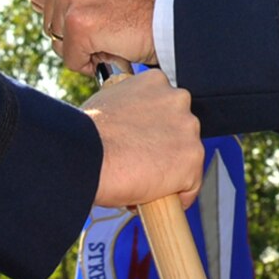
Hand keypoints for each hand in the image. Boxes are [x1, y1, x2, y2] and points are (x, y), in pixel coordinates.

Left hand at [28, 0, 160, 73]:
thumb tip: (40, 2)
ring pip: (56, 40)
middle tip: (104, 25)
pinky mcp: (78, 23)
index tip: (85, 11)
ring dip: (81, 46)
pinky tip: (112, 48)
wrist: (173, 12)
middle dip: (69, 31)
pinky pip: (70, 58)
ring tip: (110, 33)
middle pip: (43, 18)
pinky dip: (89, 63)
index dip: (56, 10)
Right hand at [82, 69, 202, 208]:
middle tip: (142, 162)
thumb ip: (129, 111)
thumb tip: (129, 128)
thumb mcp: (108, 104)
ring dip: (170, 170)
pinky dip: (176, 195)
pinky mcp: (192, 158)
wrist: (86, 155)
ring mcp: (187, 129)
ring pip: (187, 156)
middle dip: (165, 146)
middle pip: (180, 129)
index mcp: (155, 82)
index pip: (166, 106)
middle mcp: (177, 99)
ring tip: (144, 181)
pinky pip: (191, 184)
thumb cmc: (87, 134)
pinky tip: (153, 196)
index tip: (146, 141)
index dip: (155, 128)